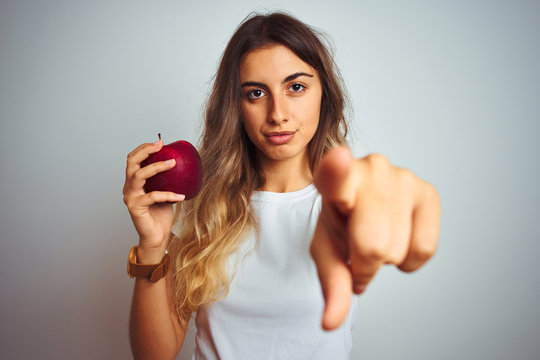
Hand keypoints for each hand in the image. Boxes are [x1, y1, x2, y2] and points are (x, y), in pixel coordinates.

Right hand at [122, 139, 185, 256]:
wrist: (157, 236)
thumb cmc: (161, 214)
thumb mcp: (165, 191)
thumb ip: (167, 179)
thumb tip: (182, 163)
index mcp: (133, 182)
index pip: (133, 159)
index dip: (144, 148)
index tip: (160, 142)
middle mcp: (129, 188)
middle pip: (131, 162)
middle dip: (145, 151)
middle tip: (160, 146)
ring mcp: (130, 197)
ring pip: (140, 176)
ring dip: (157, 167)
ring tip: (173, 163)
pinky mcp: (136, 208)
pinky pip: (153, 196)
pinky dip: (168, 194)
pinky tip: (181, 195)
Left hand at [311, 146, 440, 329]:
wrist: (360, 207)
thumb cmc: (340, 224)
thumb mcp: (327, 253)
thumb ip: (330, 285)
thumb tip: (330, 324)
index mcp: (334, 179)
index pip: (334, 173)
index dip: (337, 168)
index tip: (338, 158)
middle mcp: (370, 169)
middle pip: (373, 245)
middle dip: (364, 261)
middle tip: (357, 247)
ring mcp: (403, 177)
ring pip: (398, 250)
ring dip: (386, 257)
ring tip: (375, 234)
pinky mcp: (428, 191)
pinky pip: (424, 249)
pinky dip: (409, 259)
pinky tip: (398, 237)